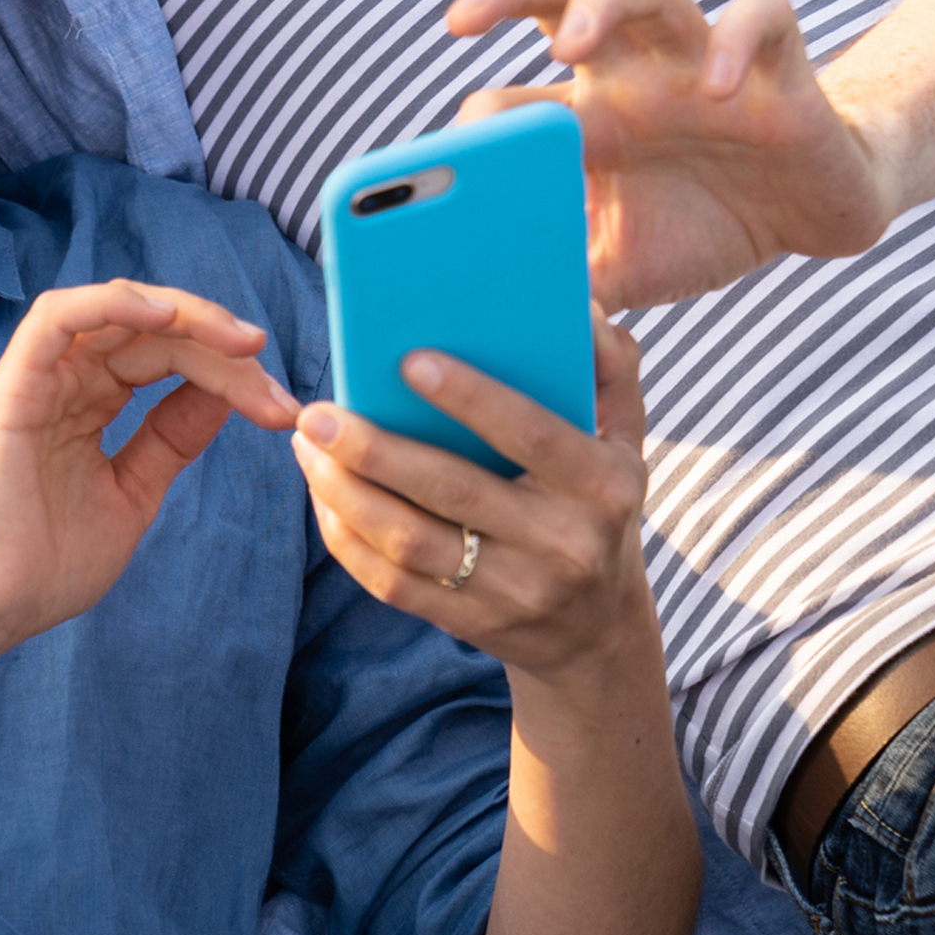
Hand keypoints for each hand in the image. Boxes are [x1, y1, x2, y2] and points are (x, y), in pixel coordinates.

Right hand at [0, 281, 300, 646]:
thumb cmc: (51, 563)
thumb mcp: (135, 492)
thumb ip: (172, 438)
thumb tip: (225, 394)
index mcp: (90, 398)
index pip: (167, 356)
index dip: (227, 370)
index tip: (279, 406)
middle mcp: (66, 376)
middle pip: (151, 329)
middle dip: (219, 343)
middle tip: (269, 372)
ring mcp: (38, 376)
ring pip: (114, 310)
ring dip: (182, 314)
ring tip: (236, 340)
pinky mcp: (13, 384)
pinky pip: (58, 318)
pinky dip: (112, 306)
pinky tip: (164, 317)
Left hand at [291, 313, 654, 684]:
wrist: (599, 631)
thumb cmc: (599, 504)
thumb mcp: (626, 436)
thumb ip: (609, 365)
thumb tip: (575, 303)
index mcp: (601, 484)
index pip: (530, 434)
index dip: (471, 398)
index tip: (407, 361)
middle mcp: (562, 543)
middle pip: (452, 490)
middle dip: (374, 449)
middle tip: (318, 412)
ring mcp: (515, 592)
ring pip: (410, 543)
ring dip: (345, 492)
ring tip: (309, 445)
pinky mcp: (470, 623)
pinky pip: (394, 584)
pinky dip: (347, 539)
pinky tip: (323, 495)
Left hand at [447, 0, 895, 308]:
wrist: (812, 217)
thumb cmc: (699, 232)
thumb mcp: (619, 271)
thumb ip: (557, 290)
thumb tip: (488, 327)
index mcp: (580, 120)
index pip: (508, 93)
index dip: (471, 121)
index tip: (436, 163)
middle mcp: (629, 75)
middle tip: (460, 20)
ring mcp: (698, 62)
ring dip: (604, 2)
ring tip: (570, 44)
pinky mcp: (777, 67)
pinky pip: (762, 16)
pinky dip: (737, 39)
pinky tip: (719, 88)